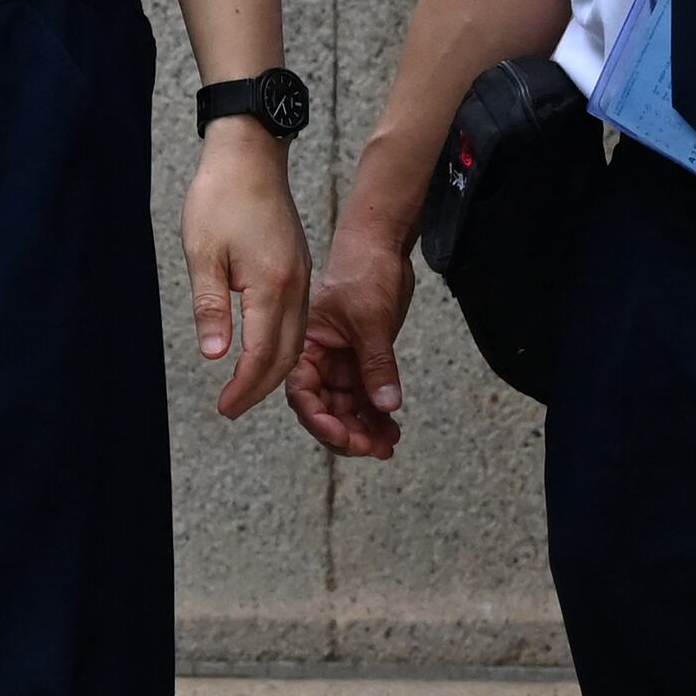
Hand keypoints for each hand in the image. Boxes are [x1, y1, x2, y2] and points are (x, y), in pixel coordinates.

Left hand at [182, 126, 311, 420]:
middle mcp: (296, 285)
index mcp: (272, 283)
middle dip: (261, 386)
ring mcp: (302, 275)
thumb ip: (211, 306)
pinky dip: (282, 344)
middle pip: (287, 353)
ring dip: (274, 368)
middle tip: (232, 407)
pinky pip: (298, 319)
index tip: (226, 407)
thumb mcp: (203, 253)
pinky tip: (260, 349)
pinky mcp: (298, 267)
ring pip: (298, 338)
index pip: (263, 352)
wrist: (250, 154)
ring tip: (245, 387)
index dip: (245, 386)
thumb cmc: (221, 196)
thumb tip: (216, 354)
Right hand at [288, 218, 414, 460]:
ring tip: (388, 445)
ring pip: (346, 410)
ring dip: (365, 430)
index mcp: (306, 348)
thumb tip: (386, 407)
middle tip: (374, 447)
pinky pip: (365, 399)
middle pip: (324, 410)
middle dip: (347, 433)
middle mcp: (319, 360)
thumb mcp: (371, 320)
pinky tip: (392, 431)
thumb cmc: (364, 272)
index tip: (345, 437)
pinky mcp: (361, 362)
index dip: (321, 421)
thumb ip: (377, 365)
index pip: (303, 395)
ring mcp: (340, 363)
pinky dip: (377, 416)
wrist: (382, 248)